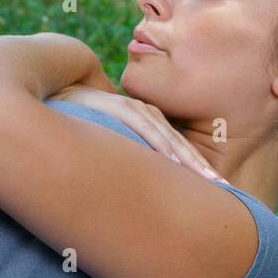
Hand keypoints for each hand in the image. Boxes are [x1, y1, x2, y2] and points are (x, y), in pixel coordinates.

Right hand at [46, 85, 225, 182]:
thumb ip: (118, 150)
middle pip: (180, 145)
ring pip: (169, 139)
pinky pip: (146, 130)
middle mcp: (144, 114)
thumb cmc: (74, 117)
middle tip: (226, 189)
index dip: (194, 167)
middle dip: (202, 168)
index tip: (216, 190)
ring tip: (211, 181)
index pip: (174, 148)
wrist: (51, 86)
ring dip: (190, 160)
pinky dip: (163, 146)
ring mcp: (133, 110)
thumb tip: (123, 180)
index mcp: (143, 122)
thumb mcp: (102, 136)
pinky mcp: (118, 108)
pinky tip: (177, 163)